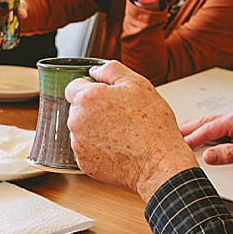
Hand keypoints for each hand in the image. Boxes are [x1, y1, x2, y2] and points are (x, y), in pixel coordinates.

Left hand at [65, 60, 198, 201]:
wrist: (158, 162)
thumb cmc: (152, 125)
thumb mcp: (138, 84)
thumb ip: (111, 70)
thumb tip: (95, 71)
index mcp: (87, 99)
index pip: (73, 86)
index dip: (91, 89)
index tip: (105, 96)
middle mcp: (77, 121)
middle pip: (78, 109)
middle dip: (94, 110)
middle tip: (119, 116)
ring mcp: (78, 144)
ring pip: (82, 130)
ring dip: (95, 129)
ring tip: (121, 133)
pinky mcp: (84, 163)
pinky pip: (87, 150)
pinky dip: (98, 148)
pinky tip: (118, 147)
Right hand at [177, 109, 232, 166]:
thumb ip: (231, 155)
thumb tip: (209, 157)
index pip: (208, 129)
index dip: (191, 138)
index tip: (178, 145)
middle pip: (206, 122)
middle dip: (187, 128)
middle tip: (170, 133)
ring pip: (213, 124)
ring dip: (197, 129)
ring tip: (182, 134)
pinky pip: (221, 127)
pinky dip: (208, 131)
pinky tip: (205, 136)